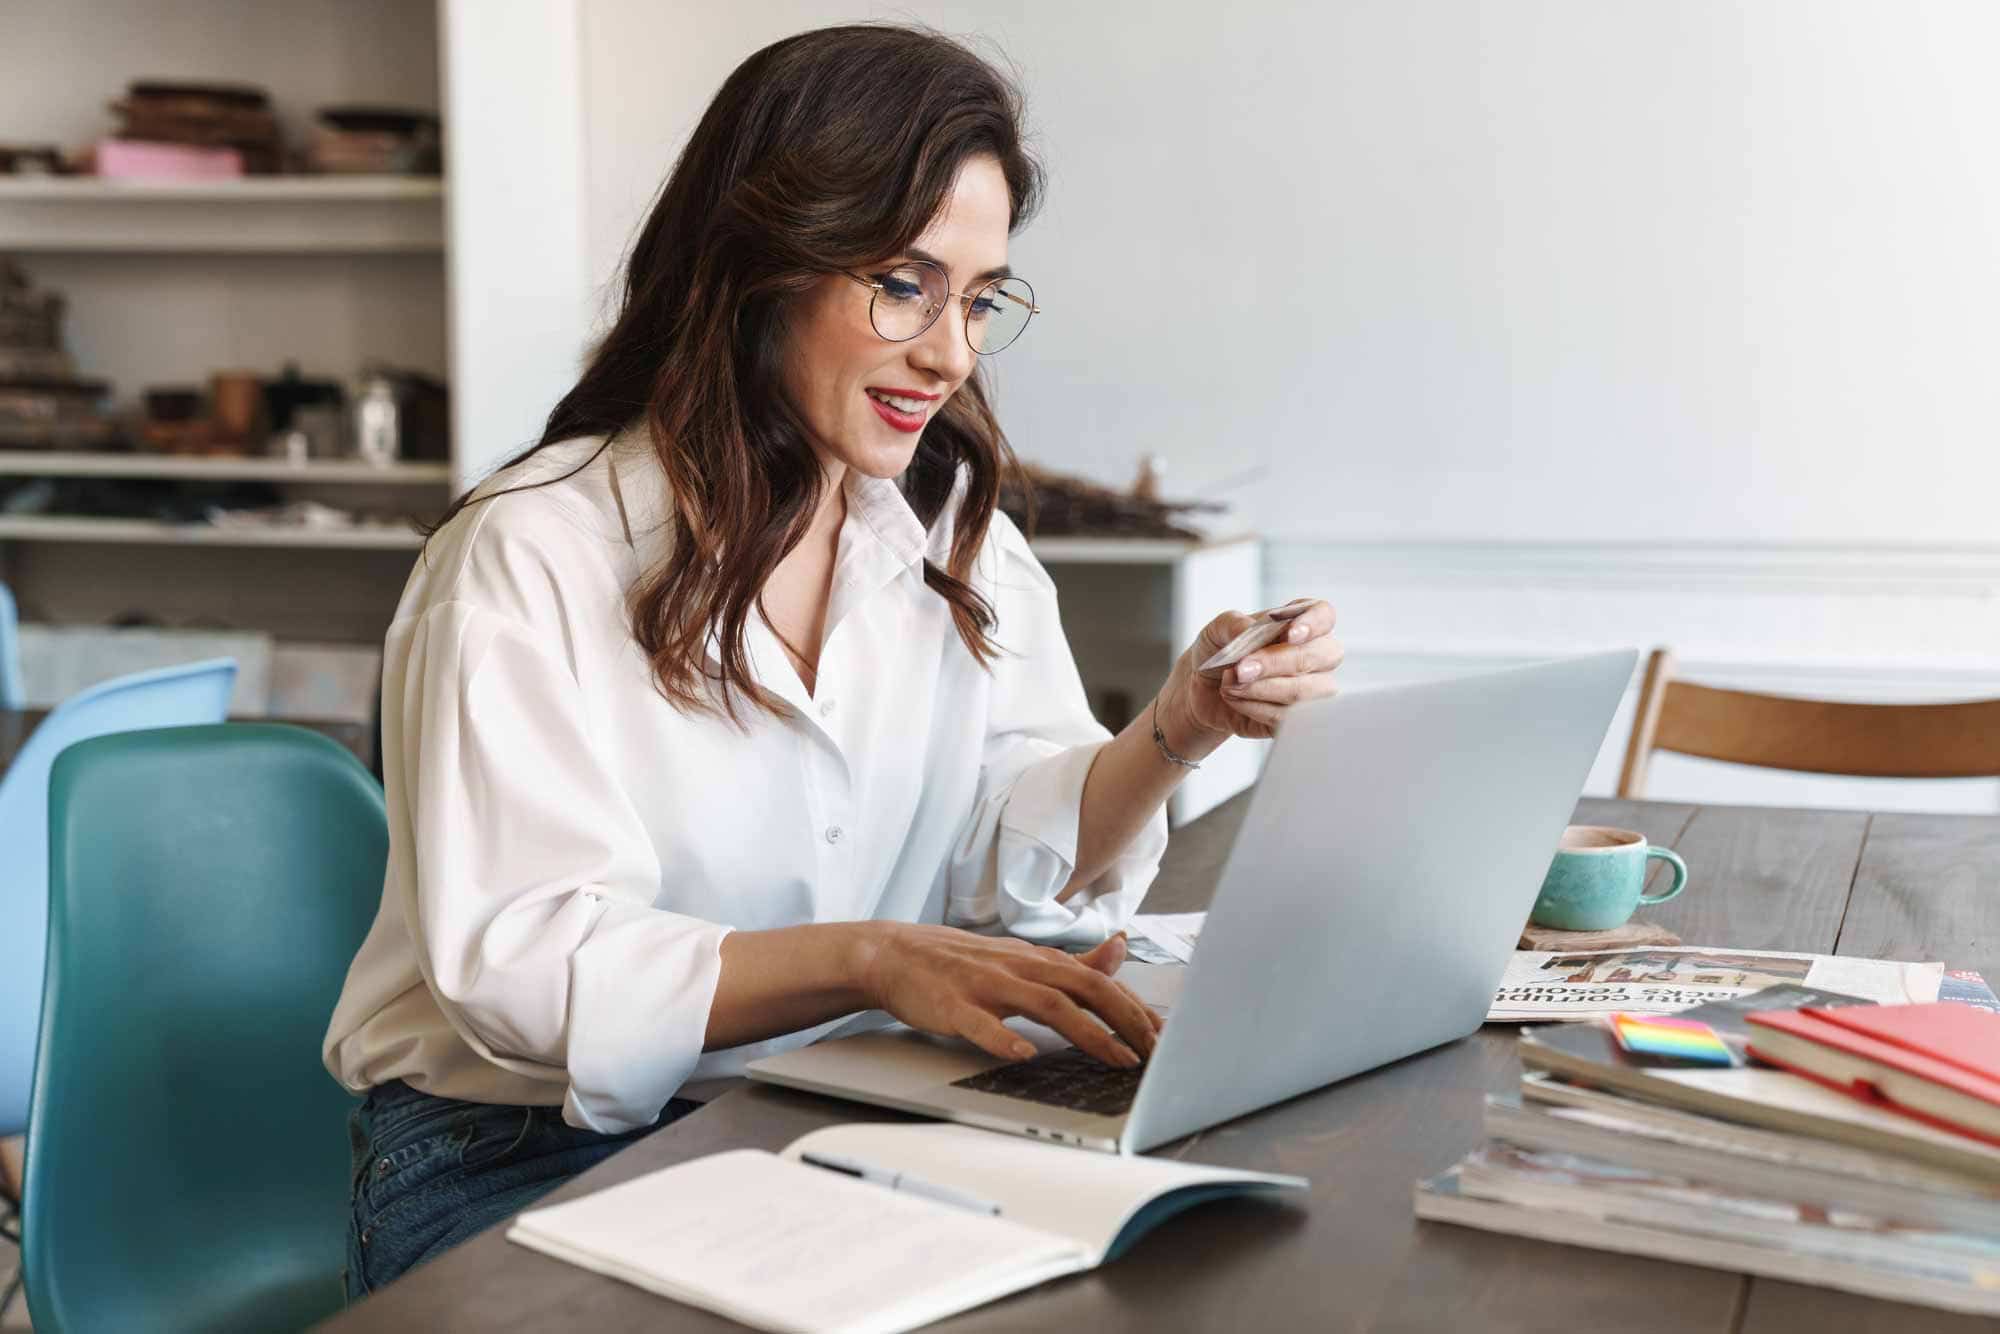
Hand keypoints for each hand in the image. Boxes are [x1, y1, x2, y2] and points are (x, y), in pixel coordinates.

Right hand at [858, 925, 1160, 1067]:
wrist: (893, 954)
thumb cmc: (961, 963)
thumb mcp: (1020, 958)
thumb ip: (1071, 963)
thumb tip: (1119, 951)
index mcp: (1037, 960)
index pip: (1098, 980)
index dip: (1134, 1007)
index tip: (1163, 1035)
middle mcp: (1018, 967)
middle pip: (1083, 988)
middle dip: (1126, 1020)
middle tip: (1154, 1051)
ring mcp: (986, 985)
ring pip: (1045, 1004)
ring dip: (1087, 1032)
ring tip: (1117, 1058)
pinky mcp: (952, 1006)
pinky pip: (980, 1024)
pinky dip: (1003, 1039)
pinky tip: (1022, 1055)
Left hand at [1159, 597, 1342, 745]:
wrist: (1201, 691)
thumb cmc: (1218, 653)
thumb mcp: (1216, 630)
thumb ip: (1233, 624)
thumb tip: (1249, 629)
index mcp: (1300, 624)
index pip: (1324, 616)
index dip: (1313, 624)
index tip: (1291, 634)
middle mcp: (1315, 655)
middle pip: (1321, 656)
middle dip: (1277, 663)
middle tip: (1241, 669)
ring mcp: (1313, 689)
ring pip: (1304, 691)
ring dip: (1262, 689)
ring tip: (1230, 685)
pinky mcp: (1298, 719)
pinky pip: (1287, 718)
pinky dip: (1255, 708)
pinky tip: (1236, 699)